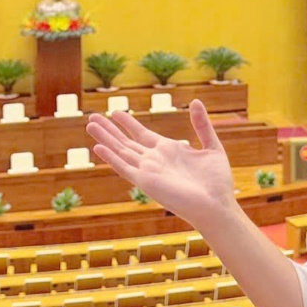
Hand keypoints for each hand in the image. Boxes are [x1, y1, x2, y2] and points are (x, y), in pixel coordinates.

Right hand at [85, 100, 240, 229]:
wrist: (216, 204)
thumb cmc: (217, 182)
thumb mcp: (211, 146)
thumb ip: (201, 125)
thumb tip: (195, 101)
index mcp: (169, 151)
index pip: (142, 134)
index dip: (128, 123)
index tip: (116, 112)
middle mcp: (155, 160)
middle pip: (126, 142)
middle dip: (109, 129)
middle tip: (92, 117)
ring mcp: (148, 171)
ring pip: (121, 151)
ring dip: (105, 138)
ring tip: (90, 124)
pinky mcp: (146, 182)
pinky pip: (124, 167)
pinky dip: (111, 158)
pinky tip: (98, 148)